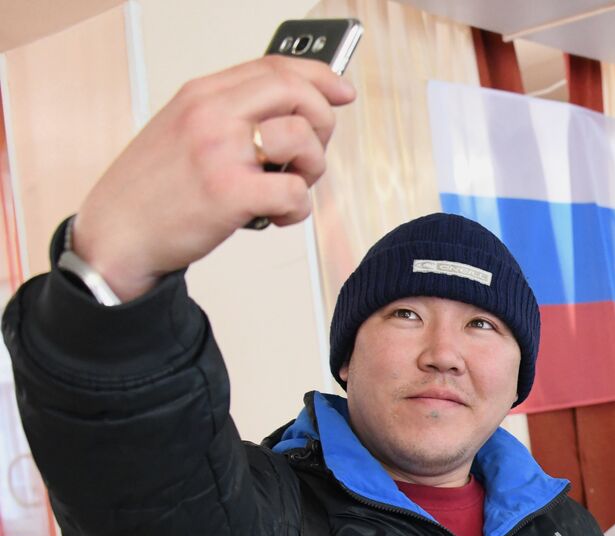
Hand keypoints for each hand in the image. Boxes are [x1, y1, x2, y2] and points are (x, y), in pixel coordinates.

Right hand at [71, 56, 355, 300]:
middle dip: (323, 122)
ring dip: (312, 169)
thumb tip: (291, 110)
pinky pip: (295, 191)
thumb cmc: (153, 189)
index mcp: (201, 95)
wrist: (116, 234)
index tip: (341, 92)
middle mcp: (211, 114)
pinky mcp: (230, 192)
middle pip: (296, 92)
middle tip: (311, 153)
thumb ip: (230, 114)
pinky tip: (277, 215)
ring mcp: (220, 151)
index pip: (274, 66)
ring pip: (303, 138)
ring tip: (289, 186)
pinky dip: (297, 209)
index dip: (319, 77)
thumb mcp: (182, 130)